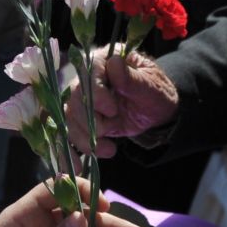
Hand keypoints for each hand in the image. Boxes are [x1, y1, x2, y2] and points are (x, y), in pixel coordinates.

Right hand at [64, 47, 178, 157]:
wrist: (157, 112)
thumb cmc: (157, 93)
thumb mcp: (152, 86)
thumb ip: (132, 79)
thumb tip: (114, 64)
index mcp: (105, 60)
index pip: (88, 72)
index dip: (95, 92)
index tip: (112, 109)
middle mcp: (88, 78)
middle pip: (74, 98)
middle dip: (89, 120)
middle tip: (108, 131)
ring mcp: (83, 101)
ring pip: (69, 119)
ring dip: (84, 138)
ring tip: (109, 150)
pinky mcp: (82, 121)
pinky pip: (68, 135)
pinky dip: (70, 151)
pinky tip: (78, 167)